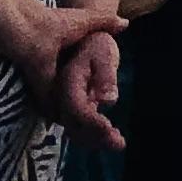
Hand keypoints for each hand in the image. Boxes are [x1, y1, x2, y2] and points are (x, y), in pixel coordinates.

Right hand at [48, 26, 125, 152]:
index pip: (77, 110)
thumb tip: (109, 101)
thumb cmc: (98, 43)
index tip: (111, 129)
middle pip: (74, 125)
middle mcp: (61, 97)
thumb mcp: (105, 53)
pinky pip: (78, 125)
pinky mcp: (72, 107)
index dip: (93, 123)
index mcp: (68, 83)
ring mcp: (64, 104)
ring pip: (75, 130)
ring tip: (119, 143)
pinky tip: (112, 137)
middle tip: (120, 144)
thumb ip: (107, 76)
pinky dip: (93, 134)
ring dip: (95, 140)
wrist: (88, 37)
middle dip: (96, 137)